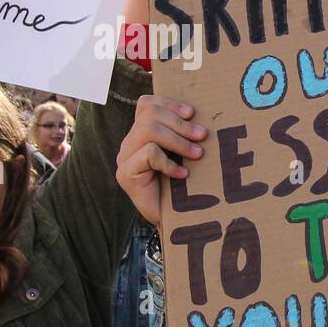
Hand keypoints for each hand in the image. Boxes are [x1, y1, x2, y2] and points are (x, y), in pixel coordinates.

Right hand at [115, 95, 207, 224]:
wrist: (171, 222)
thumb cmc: (180, 188)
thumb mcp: (182, 155)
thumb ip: (182, 135)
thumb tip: (203, 117)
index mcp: (139, 134)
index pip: (147, 104)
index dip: (169, 103)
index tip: (192, 113)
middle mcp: (128, 143)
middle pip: (150, 115)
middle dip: (180, 124)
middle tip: (203, 136)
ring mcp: (124, 158)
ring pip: (149, 130)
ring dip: (178, 141)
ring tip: (197, 154)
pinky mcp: (125, 174)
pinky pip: (149, 154)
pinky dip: (169, 162)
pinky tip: (182, 175)